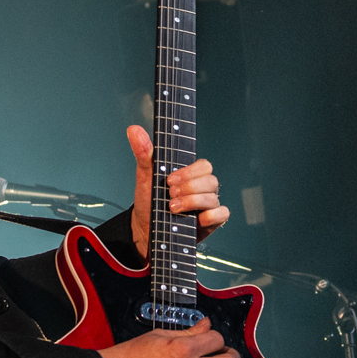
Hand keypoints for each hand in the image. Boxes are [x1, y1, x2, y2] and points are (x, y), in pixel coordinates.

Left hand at [128, 125, 232, 258]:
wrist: (145, 228)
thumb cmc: (149, 200)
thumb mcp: (145, 175)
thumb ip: (144, 152)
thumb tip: (134, 129)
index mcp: (191, 174)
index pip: (203, 165)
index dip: (189, 172)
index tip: (169, 179)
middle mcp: (203, 188)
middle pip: (211, 181)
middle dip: (189, 188)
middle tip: (169, 194)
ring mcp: (208, 205)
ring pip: (213, 198)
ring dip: (192, 202)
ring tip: (172, 208)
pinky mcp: (211, 222)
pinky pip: (223, 214)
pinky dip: (210, 215)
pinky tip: (195, 219)